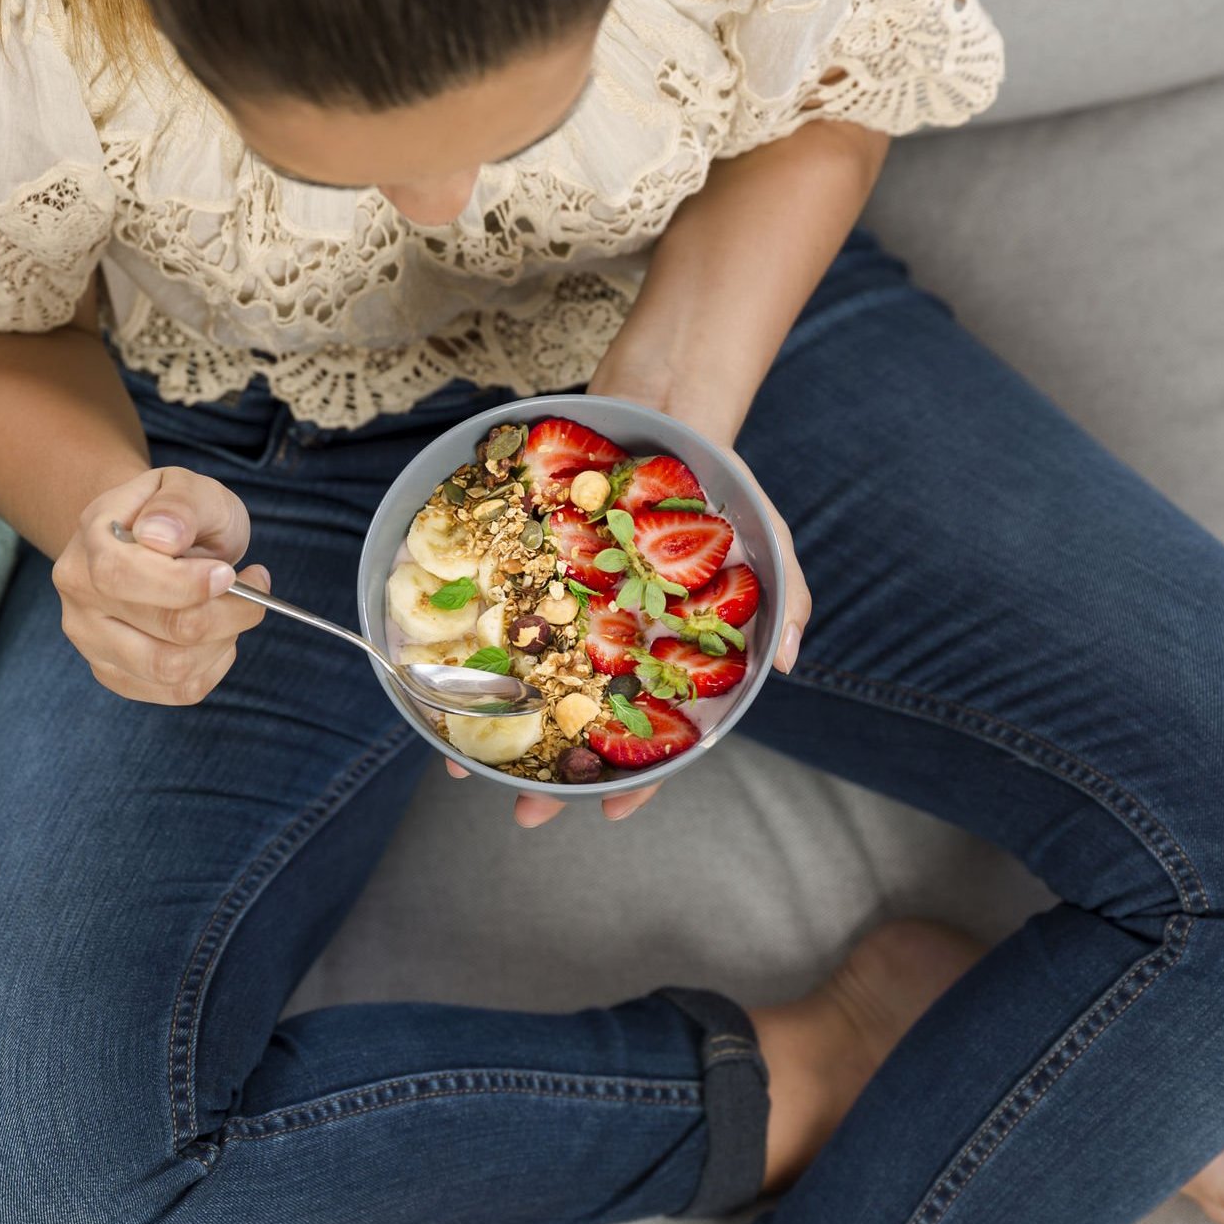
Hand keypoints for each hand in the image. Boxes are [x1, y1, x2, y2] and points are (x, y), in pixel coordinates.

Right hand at [55, 467, 268, 704]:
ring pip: (172, 668)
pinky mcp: (114, 674)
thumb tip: (161, 536)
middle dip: (228, 611)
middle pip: (164, 628)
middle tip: (254, 583)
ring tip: (235, 607)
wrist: (149, 538)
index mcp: (91, 541)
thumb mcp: (187, 487)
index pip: (123, 576)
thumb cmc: (175, 514)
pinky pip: (177, 690)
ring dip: (225, 640)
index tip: (228, 573)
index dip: (186, 583)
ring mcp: (92, 640)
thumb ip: (179, 504)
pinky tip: (219, 635)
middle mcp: (80, 596)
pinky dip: (214, 665)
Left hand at [456, 353, 814, 828]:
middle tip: (524, 817)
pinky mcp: (525, 574)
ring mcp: (565, 612)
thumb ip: (784, 598)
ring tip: (463, 766)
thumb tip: (782, 661)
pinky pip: (492, 622)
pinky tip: (439, 683)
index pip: (658, 735)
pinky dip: (468, 653)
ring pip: (528, 686)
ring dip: (498, 730)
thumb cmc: (722, 485)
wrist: (662, 406)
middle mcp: (611, 643)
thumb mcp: (768, 537)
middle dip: (552, 778)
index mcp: (665, 654)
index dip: (639, 778)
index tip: (612, 812)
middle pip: (581, 726)